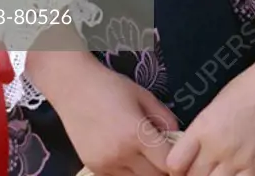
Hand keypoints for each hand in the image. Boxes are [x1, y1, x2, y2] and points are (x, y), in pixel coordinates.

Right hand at [28, 50, 178, 175]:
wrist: (73, 87)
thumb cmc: (110, 86)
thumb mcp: (143, 95)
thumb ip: (164, 118)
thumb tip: (179, 137)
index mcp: (136, 134)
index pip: (167, 163)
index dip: (177, 162)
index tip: (180, 155)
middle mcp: (121, 154)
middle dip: (162, 168)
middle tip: (163, 154)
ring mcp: (106, 165)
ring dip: (145, 171)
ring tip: (144, 153)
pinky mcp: (94, 168)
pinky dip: (128, 171)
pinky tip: (127, 155)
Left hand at [167, 36, 254, 175]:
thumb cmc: (251, 84)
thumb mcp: (217, 103)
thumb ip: (204, 130)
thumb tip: (197, 150)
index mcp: (203, 126)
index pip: (175, 162)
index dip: (176, 167)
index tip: (181, 164)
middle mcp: (217, 147)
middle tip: (200, 169)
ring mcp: (239, 160)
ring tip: (217, 171)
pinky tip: (235, 174)